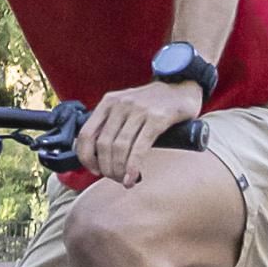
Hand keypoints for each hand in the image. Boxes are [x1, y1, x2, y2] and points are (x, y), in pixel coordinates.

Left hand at [71, 77, 199, 184]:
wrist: (181, 85)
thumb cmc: (152, 102)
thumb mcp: (125, 106)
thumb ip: (111, 124)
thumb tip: (96, 155)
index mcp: (109, 102)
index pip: (86, 133)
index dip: (86, 157)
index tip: (94, 170)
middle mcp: (121, 104)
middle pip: (103, 145)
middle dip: (107, 168)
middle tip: (115, 178)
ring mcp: (139, 110)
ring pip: (120, 148)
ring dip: (119, 171)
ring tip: (125, 181)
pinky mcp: (157, 118)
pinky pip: (139, 148)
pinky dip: (133, 167)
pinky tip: (133, 177)